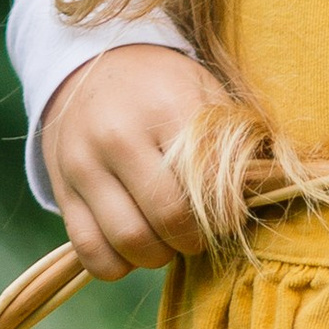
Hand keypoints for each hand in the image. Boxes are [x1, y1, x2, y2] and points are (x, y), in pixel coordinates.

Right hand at [39, 43, 220, 280]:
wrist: (93, 64)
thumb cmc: (163, 85)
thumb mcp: (204, 92)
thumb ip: (232, 141)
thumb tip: (266, 190)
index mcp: (166, 108)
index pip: (208, 183)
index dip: (228, 212)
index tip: (232, 215)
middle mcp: (118, 136)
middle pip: (168, 217)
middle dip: (195, 239)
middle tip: (200, 234)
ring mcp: (84, 165)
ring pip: (128, 240)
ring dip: (158, 255)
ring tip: (168, 240)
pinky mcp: (62, 189)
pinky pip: (89, 250)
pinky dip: (116, 264)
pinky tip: (132, 248)